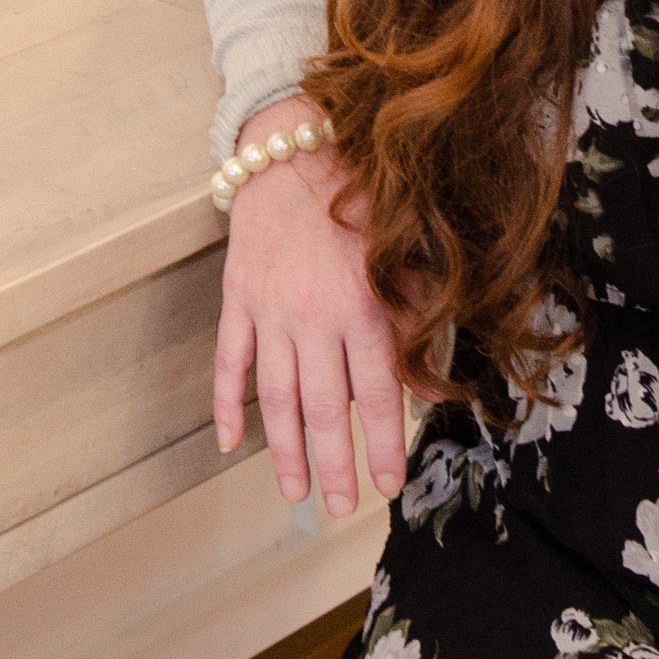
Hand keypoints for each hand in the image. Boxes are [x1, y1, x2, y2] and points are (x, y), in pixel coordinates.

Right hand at [210, 101, 407, 513]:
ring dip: (284, 451)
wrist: (293, 152)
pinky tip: (229, 443)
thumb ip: (418, 322)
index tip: (388, 484)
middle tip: (341, 506)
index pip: (378, 394)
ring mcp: (270, 312)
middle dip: (334, 464)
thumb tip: (432, 389)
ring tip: (294, 492)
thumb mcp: (404, 258)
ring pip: (276, 397)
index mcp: (364, 306)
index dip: (384, 444)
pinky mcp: (237, 301)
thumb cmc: (359, 204)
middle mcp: (315, 316)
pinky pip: (228, 363)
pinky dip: (226, 405)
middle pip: (324, 408)